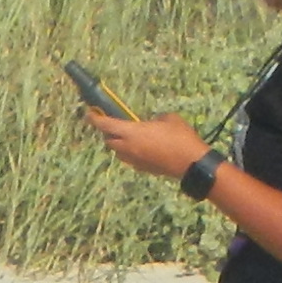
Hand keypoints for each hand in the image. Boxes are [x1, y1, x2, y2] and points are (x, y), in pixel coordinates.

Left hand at [84, 107, 208, 180]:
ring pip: (119, 153)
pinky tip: (143, 148)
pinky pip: (131, 160)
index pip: (106, 125)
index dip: (95, 118)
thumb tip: (153, 123)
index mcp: (132, 132)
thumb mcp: (169, 119)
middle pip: (109, 141)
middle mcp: (129, 148)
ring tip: (129, 137)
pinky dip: (131, 153)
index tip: (89, 113)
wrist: (192, 164)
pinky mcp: (144, 169)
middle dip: (108, 133)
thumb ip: (156, 119)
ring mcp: (136, 161)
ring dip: (119, 144)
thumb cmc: (181, 137)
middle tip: (114, 125)